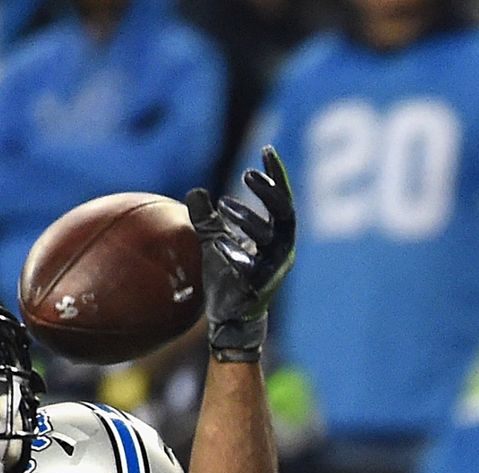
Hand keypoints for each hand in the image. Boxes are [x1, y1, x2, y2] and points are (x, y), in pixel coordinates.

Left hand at [185, 146, 294, 360]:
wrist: (231, 316)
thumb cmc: (227, 275)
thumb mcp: (212, 240)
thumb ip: (205, 218)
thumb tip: (194, 191)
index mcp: (276, 236)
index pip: (281, 200)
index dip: (276, 175)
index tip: (265, 150)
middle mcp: (281, 250)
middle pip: (284, 214)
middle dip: (269, 192)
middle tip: (246, 174)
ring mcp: (273, 269)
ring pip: (269, 238)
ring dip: (247, 219)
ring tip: (222, 206)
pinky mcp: (258, 287)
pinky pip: (250, 267)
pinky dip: (234, 254)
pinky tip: (216, 244)